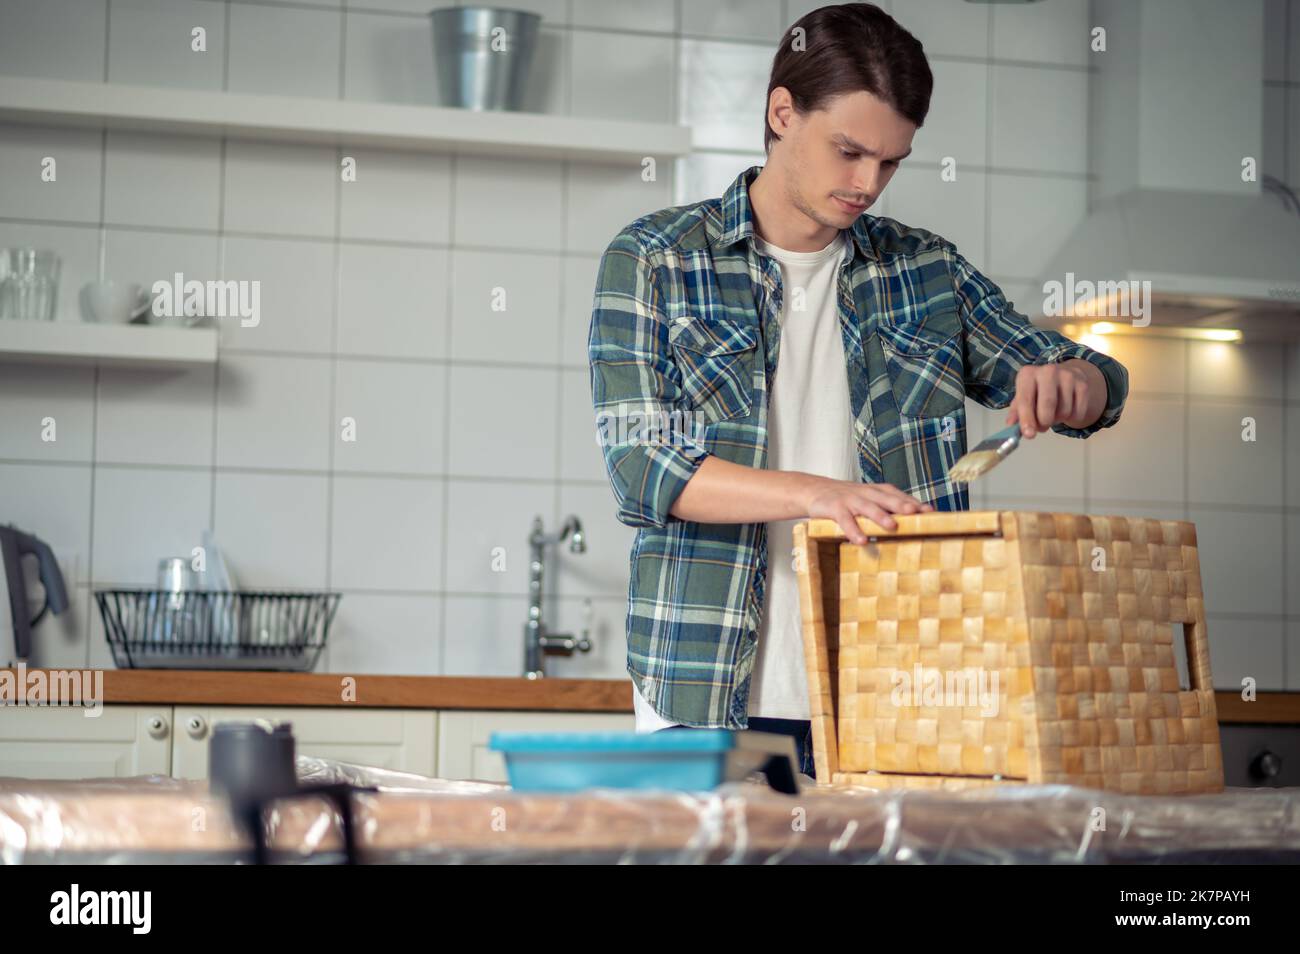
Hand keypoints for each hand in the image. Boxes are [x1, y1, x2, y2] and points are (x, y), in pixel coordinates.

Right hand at [800, 476, 932, 542]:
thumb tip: (917, 520)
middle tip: (916, 513)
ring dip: (880, 516)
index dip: (913, 502)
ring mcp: (850, 500)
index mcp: (877, 491)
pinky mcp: (834, 508)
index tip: (930, 512)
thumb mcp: (869, 499)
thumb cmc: (849, 499)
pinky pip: (845, 520)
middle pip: (886, 498)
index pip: (898, 495)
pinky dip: (853, 530)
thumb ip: (889, 508)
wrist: (816, 490)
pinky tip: (862, 541)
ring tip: (892, 526)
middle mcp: (866, 493)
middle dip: (901, 505)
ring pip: (867, 507)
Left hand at [1005, 359, 1103, 437]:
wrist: (1063, 377)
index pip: (1026, 399)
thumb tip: (1011, 425)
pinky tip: (1066, 410)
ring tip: (1053, 414)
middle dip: (1044, 422)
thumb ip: (1017, 412)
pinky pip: (1078, 412)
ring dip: (1057, 420)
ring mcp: (1067, 376)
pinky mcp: (1082, 384)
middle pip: (1048, 404)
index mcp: (1028, 374)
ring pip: (1064, 410)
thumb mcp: (1023, 397)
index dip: (1027, 418)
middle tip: (1042, 426)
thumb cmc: (1038, 390)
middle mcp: (1047, 371)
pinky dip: (1071, 418)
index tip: (1029, 434)